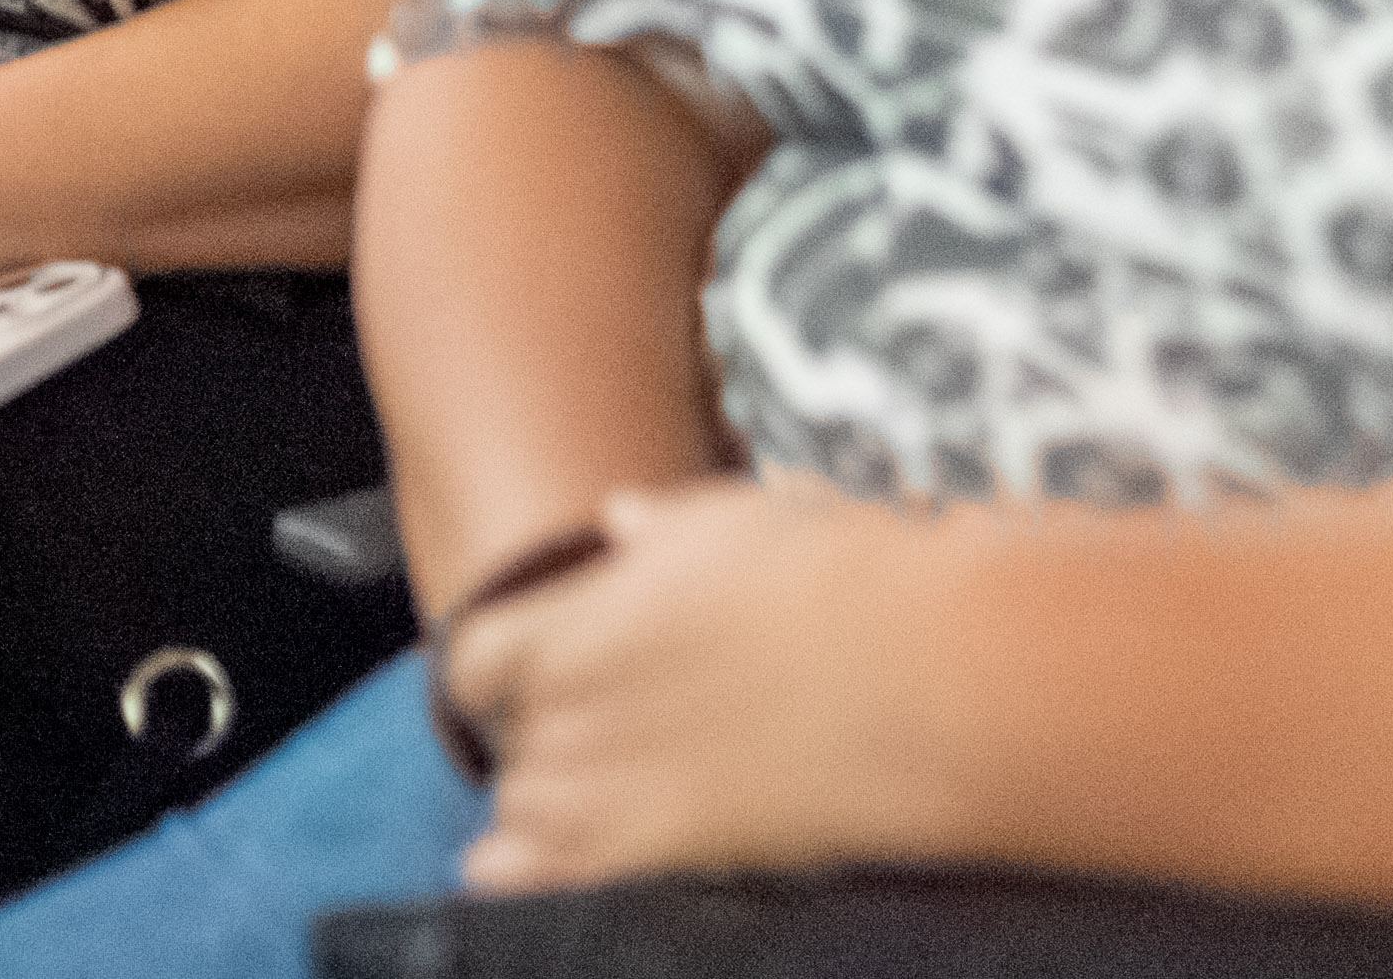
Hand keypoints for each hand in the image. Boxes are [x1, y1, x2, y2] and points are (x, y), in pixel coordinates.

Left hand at [453, 477, 985, 893]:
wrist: (917, 673)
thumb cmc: (839, 582)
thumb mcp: (737, 525)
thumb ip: (661, 532)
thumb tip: (620, 516)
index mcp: (578, 617)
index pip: (475, 658)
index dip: (500, 676)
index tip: (530, 685)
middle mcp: (570, 699)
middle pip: (508, 740)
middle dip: (542, 742)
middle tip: (604, 742)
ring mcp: (602, 781)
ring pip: (524, 809)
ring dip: (550, 808)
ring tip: (608, 802)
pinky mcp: (646, 849)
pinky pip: (537, 876)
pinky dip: (524, 874)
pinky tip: (526, 873)